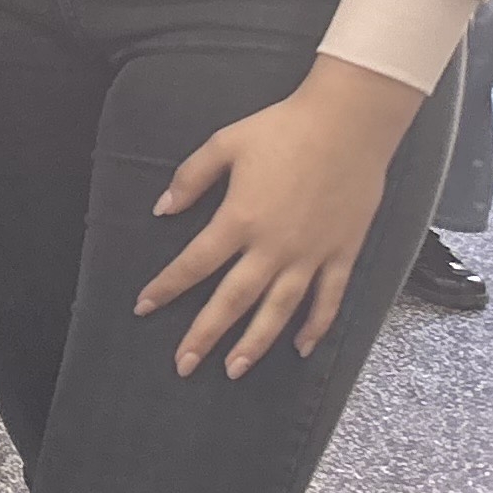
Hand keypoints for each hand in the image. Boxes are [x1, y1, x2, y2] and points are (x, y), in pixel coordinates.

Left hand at [138, 56, 425, 376]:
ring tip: (234, 369)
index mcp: (239, 220)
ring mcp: (311, 255)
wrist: (348, 124)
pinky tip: (301, 347)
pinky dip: (316, 326)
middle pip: (233, 301)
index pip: (194, 264)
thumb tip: (162, 210)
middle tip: (184, 365)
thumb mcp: (224, 144)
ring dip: (255, 343)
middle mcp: (273, 247)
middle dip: (205, 335)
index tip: (144, 307)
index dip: (167, 287)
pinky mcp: (343, 253)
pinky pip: (328, 299)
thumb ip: (190, 179)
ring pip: (279, 310)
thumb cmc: (282, 129)